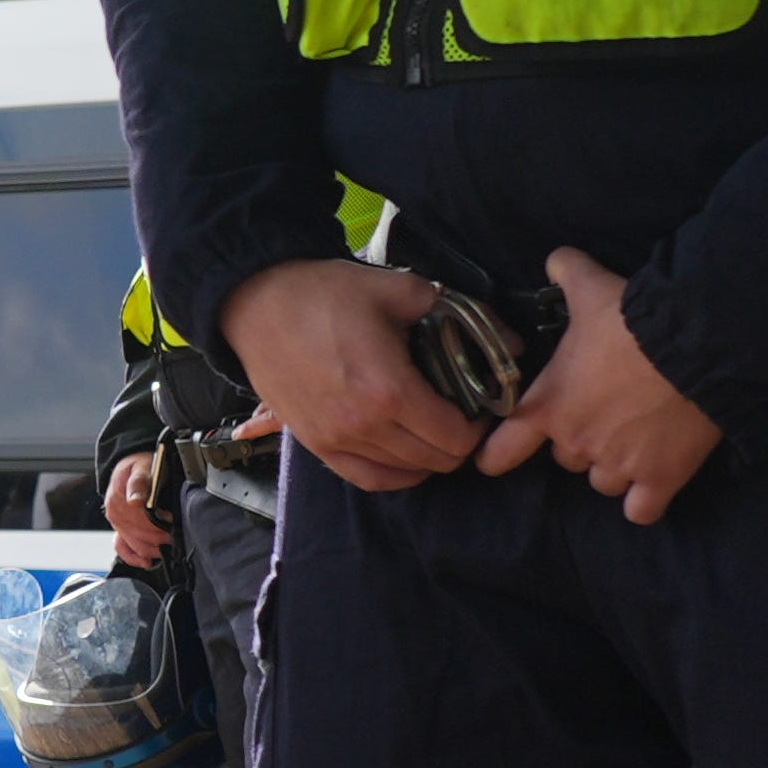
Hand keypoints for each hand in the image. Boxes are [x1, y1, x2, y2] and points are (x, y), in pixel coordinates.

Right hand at [104, 448, 171, 569]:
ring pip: (134, 544)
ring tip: (167, 546)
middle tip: (175, 536)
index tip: (172, 522)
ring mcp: (118, 524)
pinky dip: (134, 558)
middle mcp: (115, 514)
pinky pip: (123, 549)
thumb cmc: (139, 466)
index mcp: (117, 499)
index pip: (140, 520)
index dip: (158, 524)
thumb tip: (135, 500)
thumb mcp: (142, 467)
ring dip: (152, 548)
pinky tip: (147, 562)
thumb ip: (139, 482)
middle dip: (159, 538)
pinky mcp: (120, 530)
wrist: (131, 467)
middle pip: (139, 535)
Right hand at [217, 257, 485, 491]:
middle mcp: (364, 425)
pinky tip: (405, 455)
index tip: (479, 404)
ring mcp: (336, 440)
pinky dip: (395, 473)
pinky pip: (368, 478)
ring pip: (405, 473)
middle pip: (436, 461)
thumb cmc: (324, 293)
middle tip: (460, 414)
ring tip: (432, 428)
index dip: (478, 425)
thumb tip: (512, 341)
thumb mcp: (398, 289)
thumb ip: (458, 313)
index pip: (456, 438)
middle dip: (458, 442)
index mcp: (390, 390)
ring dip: (428, 455)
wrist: (256, 303)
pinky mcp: (314, 444)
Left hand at [479, 246, 724, 523]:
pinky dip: (644, 501)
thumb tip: (556, 258)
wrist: (696, 347)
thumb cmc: (632, 320)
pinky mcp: (661, 479)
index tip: (489, 463)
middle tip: (603, 416)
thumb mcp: (591, 287)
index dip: (494, 457)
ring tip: (633, 441)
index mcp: (548, 405)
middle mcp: (576, 443)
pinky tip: (651, 485)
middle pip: (566, 458)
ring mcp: (619, 465)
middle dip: (579, 442)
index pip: (502, 448)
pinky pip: (641, 510)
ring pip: (602, 482)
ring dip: (611, 468)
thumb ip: (566, 272)